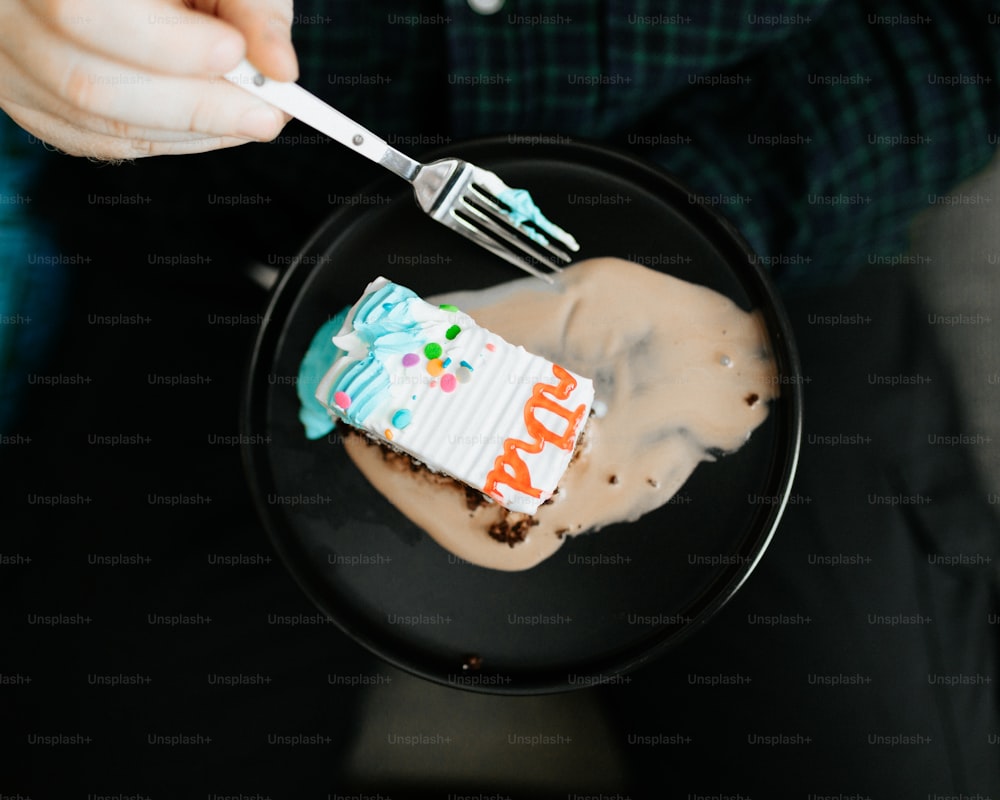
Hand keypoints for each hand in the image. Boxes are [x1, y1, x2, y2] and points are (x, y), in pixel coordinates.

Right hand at [0, 0, 297, 158]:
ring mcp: (5, 56)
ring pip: (89, 120)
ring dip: (184, 130)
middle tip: (266, 113)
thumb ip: (248, 3)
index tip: (236, 56)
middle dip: (192, 106)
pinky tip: (204, 127)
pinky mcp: (20, 93)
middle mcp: (5, 10)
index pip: (84, 13)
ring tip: (247, 117)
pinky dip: (157, 138)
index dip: (168, 47)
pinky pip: (86, 136)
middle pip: (87, 82)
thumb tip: (282, 68)